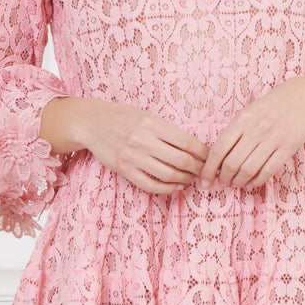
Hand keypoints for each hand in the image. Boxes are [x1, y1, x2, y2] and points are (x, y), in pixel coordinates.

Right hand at [41, 97, 207, 194]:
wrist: (92, 123)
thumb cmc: (124, 117)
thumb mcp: (148, 116)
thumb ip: (168, 131)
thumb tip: (196, 147)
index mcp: (153, 124)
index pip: (188, 142)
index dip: (204, 153)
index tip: (211, 158)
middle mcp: (144, 140)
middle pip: (182, 161)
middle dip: (198, 169)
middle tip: (205, 172)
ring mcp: (133, 157)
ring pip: (168, 175)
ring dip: (185, 179)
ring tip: (191, 178)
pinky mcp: (125, 170)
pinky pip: (151, 185)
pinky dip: (168, 188)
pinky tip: (176, 186)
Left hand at [198, 78, 304, 190]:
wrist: (301, 98)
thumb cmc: (269, 108)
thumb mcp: (247, 114)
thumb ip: (233, 133)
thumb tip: (215, 160)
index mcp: (242, 120)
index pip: (218, 149)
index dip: (208, 169)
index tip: (203, 181)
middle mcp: (256, 129)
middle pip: (231, 163)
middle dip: (223, 178)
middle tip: (222, 182)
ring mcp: (273, 139)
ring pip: (248, 170)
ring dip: (238, 182)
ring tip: (236, 183)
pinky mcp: (287, 148)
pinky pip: (267, 172)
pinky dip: (256, 181)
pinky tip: (251, 181)